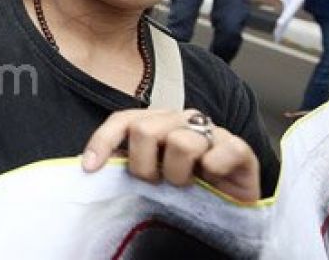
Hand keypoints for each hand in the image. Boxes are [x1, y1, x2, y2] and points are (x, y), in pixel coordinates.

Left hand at [82, 108, 260, 202]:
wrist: (231, 208)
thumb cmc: (186, 191)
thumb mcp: (150, 175)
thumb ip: (125, 163)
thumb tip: (89, 166)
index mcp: (157, 123)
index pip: (123, 121)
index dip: (103, 141)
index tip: (90, 168)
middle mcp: (182, 120)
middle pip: (145, 130)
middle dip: (144, 166)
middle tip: (157, 183)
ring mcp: (212, 131)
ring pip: (181, 143)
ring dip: (178, 174)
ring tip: (185, 185)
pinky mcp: (239, 148)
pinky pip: (222, 150)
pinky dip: (214, 168)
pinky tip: (213, 178)